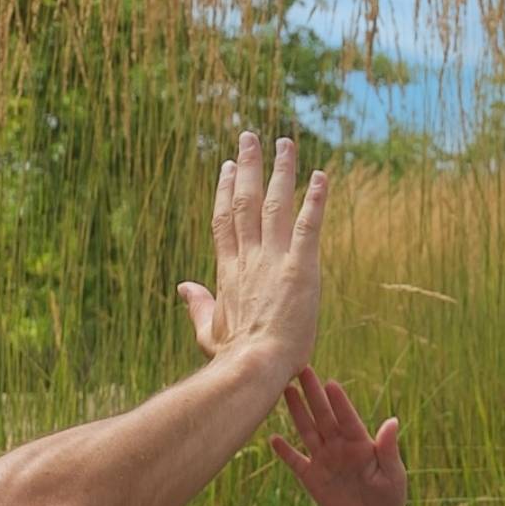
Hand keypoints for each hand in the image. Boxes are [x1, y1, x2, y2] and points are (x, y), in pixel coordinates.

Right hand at [179, 133, 326, 375]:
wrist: (253, 368)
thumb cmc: (232, 358)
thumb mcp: (208, 331)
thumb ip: (197, 305)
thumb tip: (183, 286)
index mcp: (228, 271)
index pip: (225, 221)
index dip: (225, 190)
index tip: (227, 166)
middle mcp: (249, 258)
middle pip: (245, 201)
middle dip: (248, 167)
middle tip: (250, 137)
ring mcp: (274, 261)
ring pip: (275, 204)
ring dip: (281, 171)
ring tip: (285, 142)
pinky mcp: (300, 268)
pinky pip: (309, 226)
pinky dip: (315, 199)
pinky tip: (321, 176)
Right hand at [270, 366, 406, 505]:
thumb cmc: (389, 494)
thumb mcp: (393, 473)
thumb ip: (388, 448)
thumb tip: (393, 421)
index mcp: (360, 443)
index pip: (347, 418)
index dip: (339, 402)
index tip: (330, 383)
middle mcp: (339, 446)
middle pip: (323, 416)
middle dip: (313, 394)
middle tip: (302, 369)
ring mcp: (324, 460)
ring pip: (307, 431)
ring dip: (297, 412)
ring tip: (286, 390)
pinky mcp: (312, 477)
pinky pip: (295, 461)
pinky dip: (284, 451)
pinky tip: (273, 438)